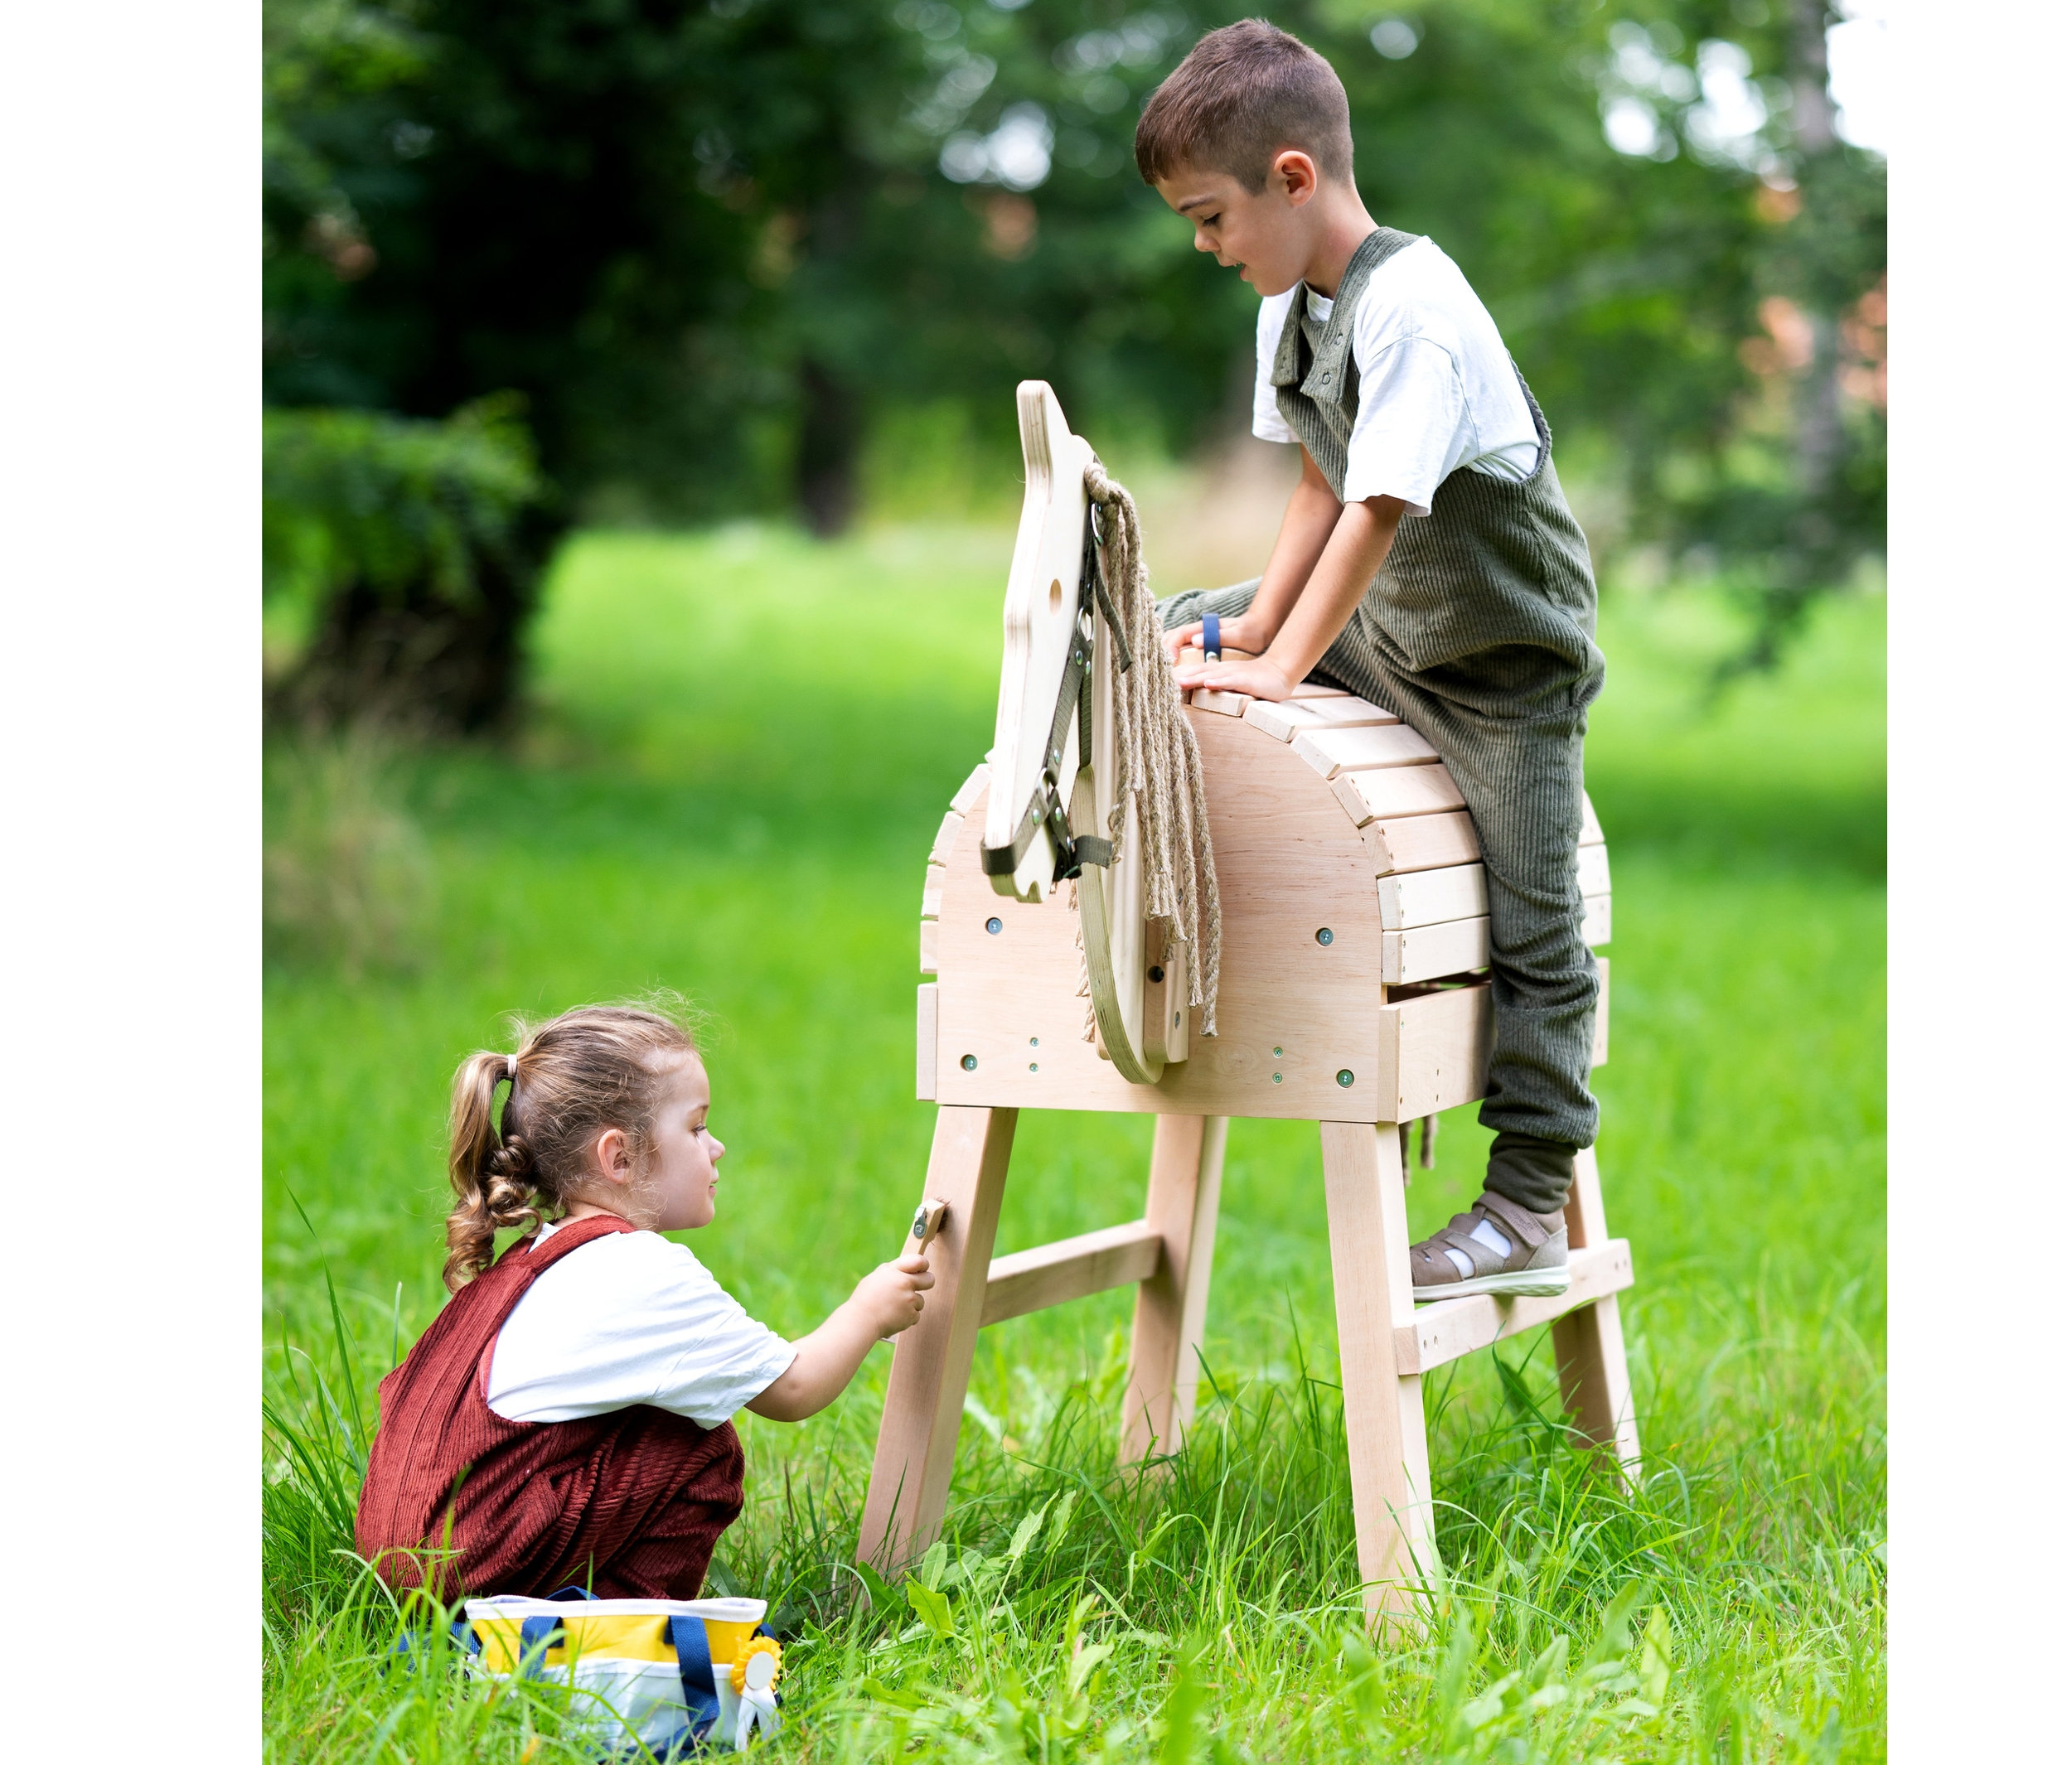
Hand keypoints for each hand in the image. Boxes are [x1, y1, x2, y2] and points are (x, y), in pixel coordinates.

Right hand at [852, 1253, 933, 1337]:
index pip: (919, 1261)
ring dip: (912, 1305)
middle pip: (929, 1280)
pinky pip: (916, 1315)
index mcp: (895, 1271)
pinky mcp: (911, 1315)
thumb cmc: (865, 1299)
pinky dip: (907, 1318)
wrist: (861, 1321)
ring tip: (894, 1308)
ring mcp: (909, 1299)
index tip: (921, 1269)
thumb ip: (892, 1272)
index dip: (923, 1265)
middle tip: (918, 1287)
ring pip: (920, 1301)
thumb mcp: (875, 1278)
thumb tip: (904, 1269)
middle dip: (926, 1283)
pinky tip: (894, 1317)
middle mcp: (904, 1283)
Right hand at [1163, 612, 1266, 667]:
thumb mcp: (1238, 635)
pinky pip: (1183, 652)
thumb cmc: (1249, 632)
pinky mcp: (1202, 647)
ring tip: (1166, 674)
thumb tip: (1195, 641)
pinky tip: (1178, 674)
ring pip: (1175, 646)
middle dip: (1163, 653)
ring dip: (1168, 658)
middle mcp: (1197, 632)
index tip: (1172, 661)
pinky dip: (1177, 662)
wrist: (1258, 628)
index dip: (1171, 647)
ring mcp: (1198, 639)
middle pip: (1171, 638)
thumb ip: (1219, 637)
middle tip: (1164, 671)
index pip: (1178, 634)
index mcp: (1203, 627)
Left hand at [1171, 652, 1297, 700]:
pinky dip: (1220, 682)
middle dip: (1178, 676)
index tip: (1156, 683)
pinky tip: (1208, 683)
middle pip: (1196, 671)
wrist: (1280, 672)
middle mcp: (1221, 670)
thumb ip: (1214, 685)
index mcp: (1216, 671)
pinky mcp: (1247, 680)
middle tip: (1159, 682)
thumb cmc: (1254, 681)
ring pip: (1211, 674)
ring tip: (1178, 682)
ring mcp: (1234, 674)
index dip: (1175, 676)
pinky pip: (1232, 680)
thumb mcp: (1230, 682)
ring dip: (1194, 678)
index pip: (1191, 671)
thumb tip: (1195, 692)